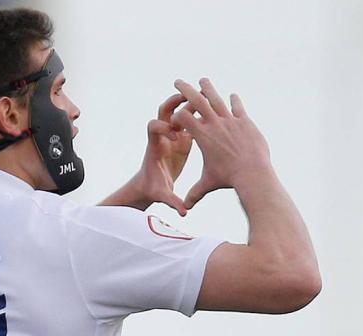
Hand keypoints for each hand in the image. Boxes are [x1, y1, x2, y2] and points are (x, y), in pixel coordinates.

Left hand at [128, 93, 193, 215]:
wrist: (150, 185)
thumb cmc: (154, 189)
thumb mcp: (163, 195)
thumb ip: (172, 201)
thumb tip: (183, 212)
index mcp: (156, 147)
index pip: (154, 127)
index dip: (164, 129)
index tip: (177, 138)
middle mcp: (163, 137)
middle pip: (163, 112)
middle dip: (173, 103)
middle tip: (186, 97)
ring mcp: (172, 134)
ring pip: (178, 112)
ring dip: (189, 103)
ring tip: (203, 94)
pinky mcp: (182, 137)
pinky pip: (189, 119)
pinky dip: (198, 112)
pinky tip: (212, 106)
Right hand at [171, 78, 272, 208]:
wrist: (251, 172)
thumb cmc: (227, 178)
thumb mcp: (208, 184)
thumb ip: (195, 193)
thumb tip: (186, 208)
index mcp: (202, 136)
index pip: (183, 117)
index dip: (177, 114)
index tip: (174, 112)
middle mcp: (214, 125)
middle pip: (196, 101)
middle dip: (186, 90)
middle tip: (178, 81)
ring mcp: (230, 121)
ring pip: (217, 100)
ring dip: (209, 89)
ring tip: (203, 79)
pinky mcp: (245, 122)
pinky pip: (237, 108)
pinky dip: (234, 102)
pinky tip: (233, 96)